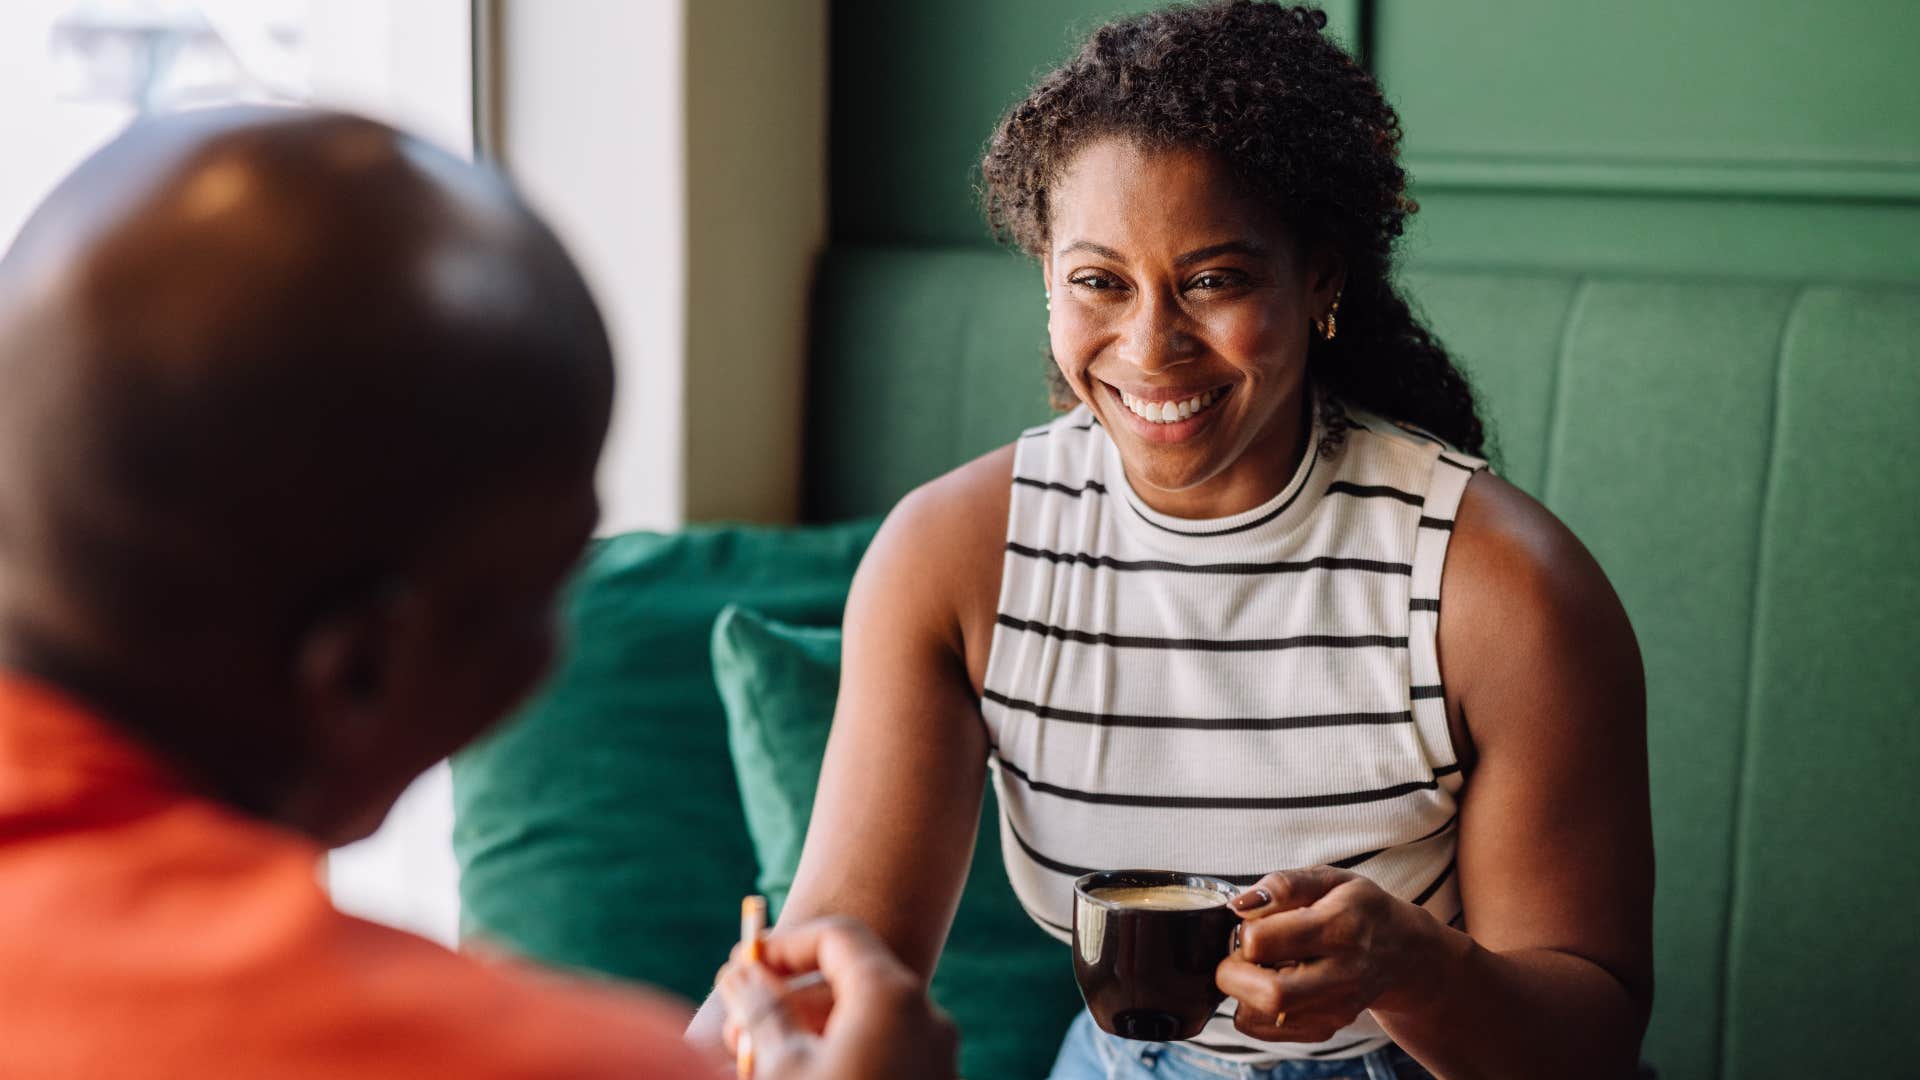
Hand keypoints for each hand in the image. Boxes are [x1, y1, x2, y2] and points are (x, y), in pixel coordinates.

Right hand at [714, 916, 957, 1079]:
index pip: (836, 936)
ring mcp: (939, 1058)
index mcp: (890, 997)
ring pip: (869, 1021)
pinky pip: (888, 1053)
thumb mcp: (780, 1068)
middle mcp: (927, 1018)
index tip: (745, 967)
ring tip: (763, 1065)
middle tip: (741, 1031)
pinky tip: (805, 1078)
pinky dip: (846, 1056)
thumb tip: (740, 972)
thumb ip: (761, 1010)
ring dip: (814, 1032)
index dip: (785, 944)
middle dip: (792, 998)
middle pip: (853, 979)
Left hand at [1215, 866, 1447, 1043]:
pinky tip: (1270, 984)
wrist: (1401, 952)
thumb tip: (1239, 906)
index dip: (1244, 932)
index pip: (1264, 942)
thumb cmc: (1358, 909)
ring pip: (1265, 1017)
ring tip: (1260, 967)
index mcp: (1340, 927)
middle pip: (1270, 994)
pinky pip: (1268, 1031)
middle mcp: (1343, 974)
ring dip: (1243, 992)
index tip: (1250, 923)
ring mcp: (1337, 1008)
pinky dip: (1253, 1009)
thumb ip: (1283, 885)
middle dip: (1234, 974)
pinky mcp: (1327, 1028)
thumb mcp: (1330, 879)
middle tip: (1240, 954)